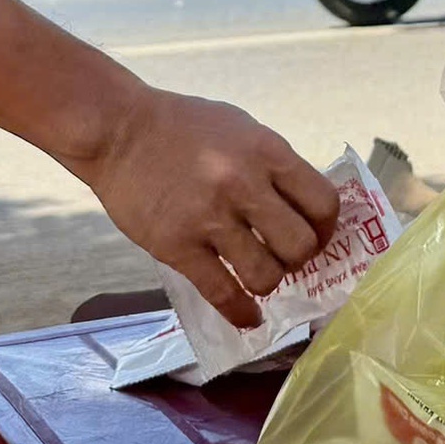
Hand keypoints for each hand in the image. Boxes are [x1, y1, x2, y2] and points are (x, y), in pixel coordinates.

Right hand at [68, 85, 339, 327]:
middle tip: (285, 258)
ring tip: (258, 276)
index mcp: (266, 151)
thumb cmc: (182, 126)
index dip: (326, 228)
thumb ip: (273, 166)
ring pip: (265, 275)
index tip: (317, 236)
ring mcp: (209, 217)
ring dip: (268, 283)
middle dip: (299, 259)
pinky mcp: (177, 246)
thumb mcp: (241, 129)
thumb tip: (303, 208)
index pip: (323, 203)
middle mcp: (243, 184)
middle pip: (300, 245)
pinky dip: (240, 313)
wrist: (118, 130)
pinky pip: (222, 293)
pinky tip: (247, 317)